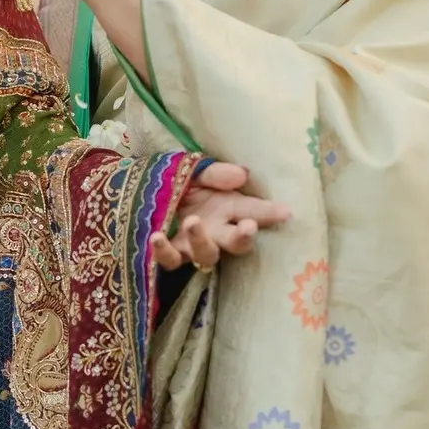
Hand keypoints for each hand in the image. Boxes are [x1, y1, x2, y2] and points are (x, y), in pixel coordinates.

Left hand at [151, 161, 289, 271]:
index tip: (285, 212)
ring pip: (206, 255)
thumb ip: (215, 173)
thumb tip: (242, 175)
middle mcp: (216, 229)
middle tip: (247, 227)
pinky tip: (157, 236)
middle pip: (236, 242)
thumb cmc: (177, 178)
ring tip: (193, 222)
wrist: (142, 190)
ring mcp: (193, 244)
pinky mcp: (171, 253)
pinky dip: (164, 251)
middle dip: (244, 237)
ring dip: (202, 241)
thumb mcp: (194, 169)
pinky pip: (170, 260)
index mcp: (227, 207)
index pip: (253, 210)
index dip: (269, 212)